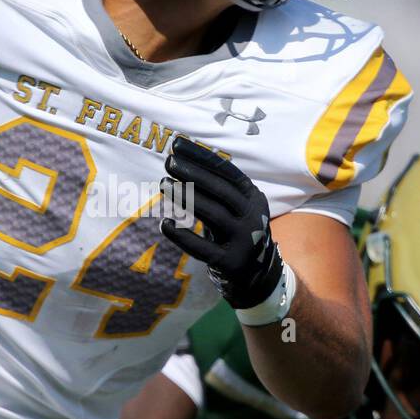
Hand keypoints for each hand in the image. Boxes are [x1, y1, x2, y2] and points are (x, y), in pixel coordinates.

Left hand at [159, 136, 283, 309]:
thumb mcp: (234, 206)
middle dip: (193, 173)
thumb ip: (215, 188)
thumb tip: (182, 159)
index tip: (177, 145)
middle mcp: (252, 216)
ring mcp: (244, 239)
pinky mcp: (230, 261)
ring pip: (213, 214)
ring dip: (186, 198)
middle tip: (169, 162)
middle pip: (221, 190)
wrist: (256, 273)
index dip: (202, 157)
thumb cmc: (234, 230)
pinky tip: (164, 223)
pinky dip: (182, 236)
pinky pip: (203, 248)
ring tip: (163, 183)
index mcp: (252, 197)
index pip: (227, 172)